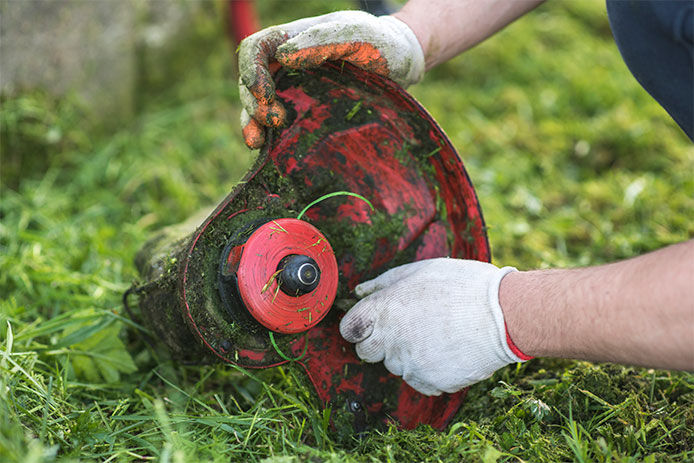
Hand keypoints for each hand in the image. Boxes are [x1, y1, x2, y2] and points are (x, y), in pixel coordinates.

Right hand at [237, 10, 424, 148]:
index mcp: (293, 40)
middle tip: (273, 122)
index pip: (255, 49)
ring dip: (251, 123)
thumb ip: (324, 40)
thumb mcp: (358, 34)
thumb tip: (285, 57)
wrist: (403, 66)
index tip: (265, 94)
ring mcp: (293, 90)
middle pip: (250, 81)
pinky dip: (268, 138)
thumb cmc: (382, 43)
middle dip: (252, 103)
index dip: (251, 71)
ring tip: (257, 143)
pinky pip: (276, 125)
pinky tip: (268, 149)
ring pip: (257, 106)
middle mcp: (287, 65)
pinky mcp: (304, 114)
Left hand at [339, 258, 528, 395]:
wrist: (504, 314)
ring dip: (407, 354)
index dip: (359, 326)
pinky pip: (419, 380)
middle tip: (407, 327)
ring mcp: (410, 364)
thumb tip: (358, 292)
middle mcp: (391, 340)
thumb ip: (383, 283)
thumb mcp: (419, 271)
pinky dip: (428, 370)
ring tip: (436, 334)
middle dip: (379, 342)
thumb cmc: (462, 285)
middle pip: (366, 352)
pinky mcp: (430, 382)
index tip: (371, 323)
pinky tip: (447, 350)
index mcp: (384, 310)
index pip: (349, 329)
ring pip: (395, 366)